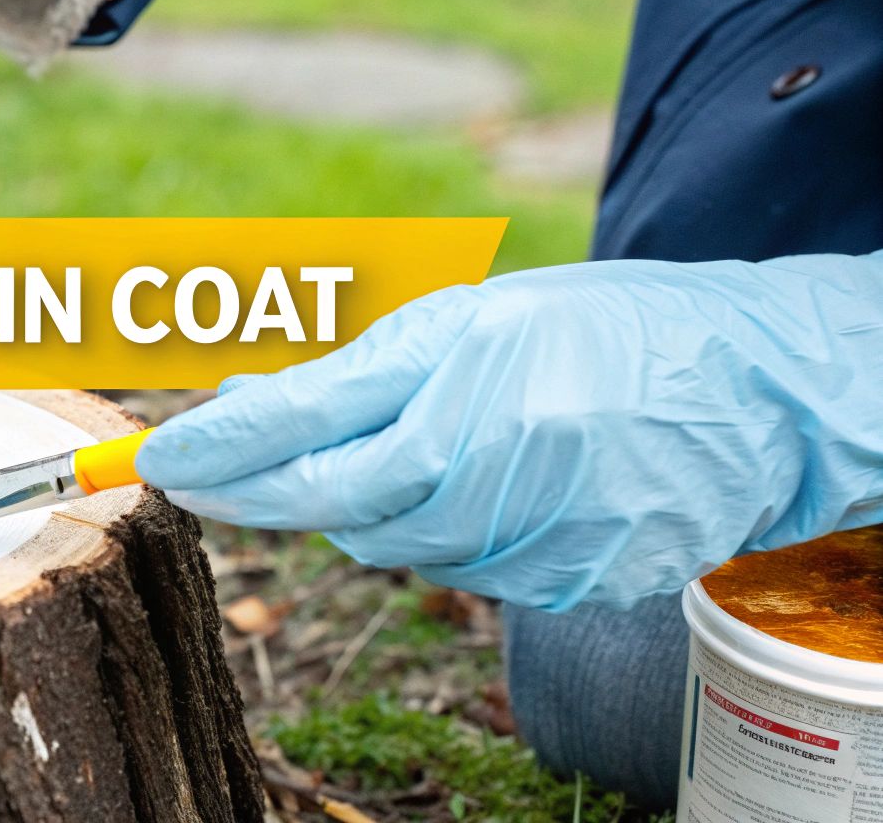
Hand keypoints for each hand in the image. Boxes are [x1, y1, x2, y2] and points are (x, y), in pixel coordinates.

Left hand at [137, 252, 882, 609]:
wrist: (744, 387)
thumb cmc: (588, 330)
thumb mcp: (465, 318)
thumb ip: (350, 377)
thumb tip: (234, 411)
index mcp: (464, 361)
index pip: (307, 421)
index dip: (218, 448)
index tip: (151, 461)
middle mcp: (497, 448)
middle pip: (331, 503)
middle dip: (258, 493)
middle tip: (201, 479)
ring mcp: (539, 524)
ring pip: (392, 545)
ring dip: (369, 509)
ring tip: (420, 450)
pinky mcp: (572, 578)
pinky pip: (464, 574)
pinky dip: (448, 538)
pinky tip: (490, 489)